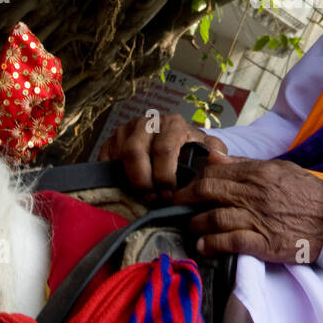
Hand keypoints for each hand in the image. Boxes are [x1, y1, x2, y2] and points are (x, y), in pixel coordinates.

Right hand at [98, 111, 227, 195]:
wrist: (173, 141)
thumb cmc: (190, 149)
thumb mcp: (207, 148)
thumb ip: (216, 153)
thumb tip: (215, 157)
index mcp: (172, 123)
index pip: (164, 149)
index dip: (165, 176)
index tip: (169, 196)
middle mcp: (147, 122)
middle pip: (136, 152)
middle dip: (144, 181)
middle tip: (153, 199)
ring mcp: (126, 130)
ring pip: (121, 155)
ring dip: (130, 180)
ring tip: (142, 197)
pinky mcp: (110, 141)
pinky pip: (106, 160)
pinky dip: (113, 177)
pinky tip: (126, 190)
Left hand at [178, 151, 322, 263]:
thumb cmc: (308, 193)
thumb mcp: (280, 169)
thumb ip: (245, 165)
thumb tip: (214, 157)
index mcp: (258, 173)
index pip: (215, 172)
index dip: (194, 179)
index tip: (185, 186)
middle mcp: (254, 194)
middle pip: (208, 192)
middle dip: (186, 199)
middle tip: (176, 205)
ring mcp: (257, 219)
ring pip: (214, 218)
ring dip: (196, 223)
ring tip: (190, 227)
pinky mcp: (263, 243)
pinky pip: (229, 242)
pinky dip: (211, 244)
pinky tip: (202, 246)